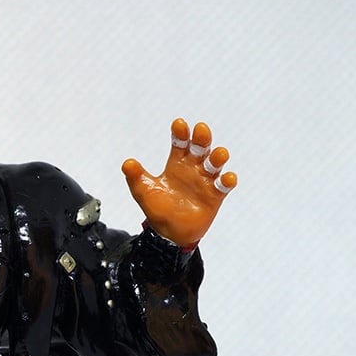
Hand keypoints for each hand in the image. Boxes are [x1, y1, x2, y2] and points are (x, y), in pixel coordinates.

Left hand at [121, 119, 236, 248]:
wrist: (168, 232)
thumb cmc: (157, 208)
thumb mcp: (143, 191)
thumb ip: (136, 177)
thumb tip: (127, 163)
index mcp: (176, 164)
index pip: (180, 144)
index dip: (180, 134)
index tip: (179, 124)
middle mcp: (193, 169)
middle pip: (200, 149)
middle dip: (202, 139)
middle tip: (201, 129)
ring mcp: (205, 181)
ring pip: (215, 164)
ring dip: (218, 158)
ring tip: (218, 154)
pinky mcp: (215, 196)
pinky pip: (224, 186)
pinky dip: (227, 181)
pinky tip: (228, 177)